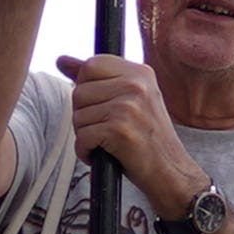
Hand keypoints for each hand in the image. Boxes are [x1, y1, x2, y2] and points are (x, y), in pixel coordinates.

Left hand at [58, 52, 210, 212]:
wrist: (172, 173)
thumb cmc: (147, 139)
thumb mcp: (129, 99)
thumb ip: (97, 78)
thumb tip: (61, 60)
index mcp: (141, 73)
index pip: (91, 65)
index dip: (86, 88)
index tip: (101, 106)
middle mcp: (136, 85)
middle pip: (79, 91)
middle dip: (84, 115)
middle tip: (107, 129)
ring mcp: (129, 107)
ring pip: (78, 116)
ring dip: (86, 136)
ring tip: (108, 143)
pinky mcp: (119, 130)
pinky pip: (82, 137)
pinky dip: (86, 152)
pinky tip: (104, 155)